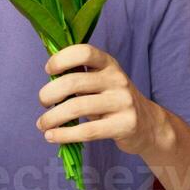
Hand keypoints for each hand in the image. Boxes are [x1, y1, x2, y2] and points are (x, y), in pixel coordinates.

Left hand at [36, 43, 157, 155]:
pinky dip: (64, 135)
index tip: (48, 70)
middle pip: (74, 82)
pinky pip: (87, 131)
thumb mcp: (101, 82)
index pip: (84, 52)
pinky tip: (52, 136)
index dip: (62, 59)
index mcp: (108, 64)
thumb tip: (47, 81)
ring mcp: (122, 102)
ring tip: (42, 125)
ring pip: (77, 107)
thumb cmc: (113, 100)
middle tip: (42, 102)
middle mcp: (117, 79)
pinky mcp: (124, 125)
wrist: (148, 124)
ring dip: (52, 117)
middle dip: (49, 93)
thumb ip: (80, 77)